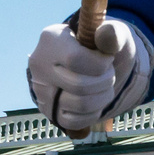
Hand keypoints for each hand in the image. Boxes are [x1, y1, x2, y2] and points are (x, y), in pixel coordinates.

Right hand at [29, 18, 152, 134]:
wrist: (88, 65)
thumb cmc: (101, 47)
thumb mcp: (111, 34)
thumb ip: (113, 33)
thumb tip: (107, 35)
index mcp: (52, 39)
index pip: (75, 59)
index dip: (100, 64)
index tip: (108, 59)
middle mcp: (40, 65)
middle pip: (79, 85)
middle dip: (105, 81)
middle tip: (109, 74)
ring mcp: (41, 90)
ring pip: (79, 105)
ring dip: (103, 97)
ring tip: (105, 86)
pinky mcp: (48, 111)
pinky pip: (73, 122)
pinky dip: (92, 113)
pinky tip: (96, 100)